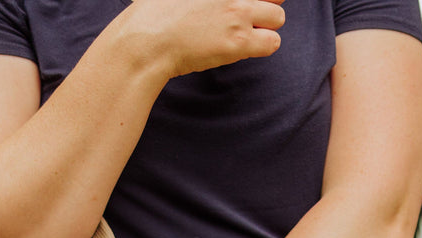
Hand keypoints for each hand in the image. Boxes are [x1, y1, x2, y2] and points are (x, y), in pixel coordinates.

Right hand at [113, 0, 285, 79]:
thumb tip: (214, 4)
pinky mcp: (238, 41)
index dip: (256, 0)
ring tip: (243, 36)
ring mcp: (238, 13)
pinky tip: (242, 48)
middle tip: (245, 19)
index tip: (247, 7)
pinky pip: (272, 42)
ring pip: (277, 18)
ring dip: (265, 28)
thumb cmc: (151, 15)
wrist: (144, 43)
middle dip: (262, 8)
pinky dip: (263, 46)